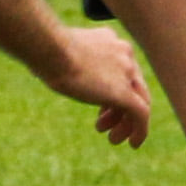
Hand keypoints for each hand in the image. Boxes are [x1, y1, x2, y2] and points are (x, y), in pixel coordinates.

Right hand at [43, 27, 150, 147]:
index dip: (112, 91)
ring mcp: (127, 71)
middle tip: (103, 125)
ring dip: (126, 123)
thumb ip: (68, 58)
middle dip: (119, 109)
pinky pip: (141, 114)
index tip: (99, 108)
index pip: (122, 70)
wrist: (50, 49)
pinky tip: (134, 145)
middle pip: (133, 86)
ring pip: (139, 102)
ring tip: (112, 139)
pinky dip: (140, 131)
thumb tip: (53, 67)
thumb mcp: (60, 50)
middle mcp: (124, 54)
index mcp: (111, 41)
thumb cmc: (44, 49)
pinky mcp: (124, 91)